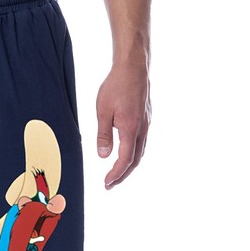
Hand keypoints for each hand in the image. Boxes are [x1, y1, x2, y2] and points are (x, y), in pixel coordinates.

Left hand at [96, 60, 151, 188]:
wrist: (133, 66)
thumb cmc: (116, 85)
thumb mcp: (103, 111)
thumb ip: (104, 135)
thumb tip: (104, 156)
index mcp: (131, 129)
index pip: (125, 160)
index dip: (116, 174)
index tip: (107, 183)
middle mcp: (142, 129)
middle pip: (135, 160)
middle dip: (123, 175)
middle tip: (110, 184)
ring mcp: (146, 123)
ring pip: (140, 151)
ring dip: (129, 165)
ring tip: (117, 173)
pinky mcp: (146, 118)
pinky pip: (142, 142)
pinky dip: (134, 153)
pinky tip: (126, 153)